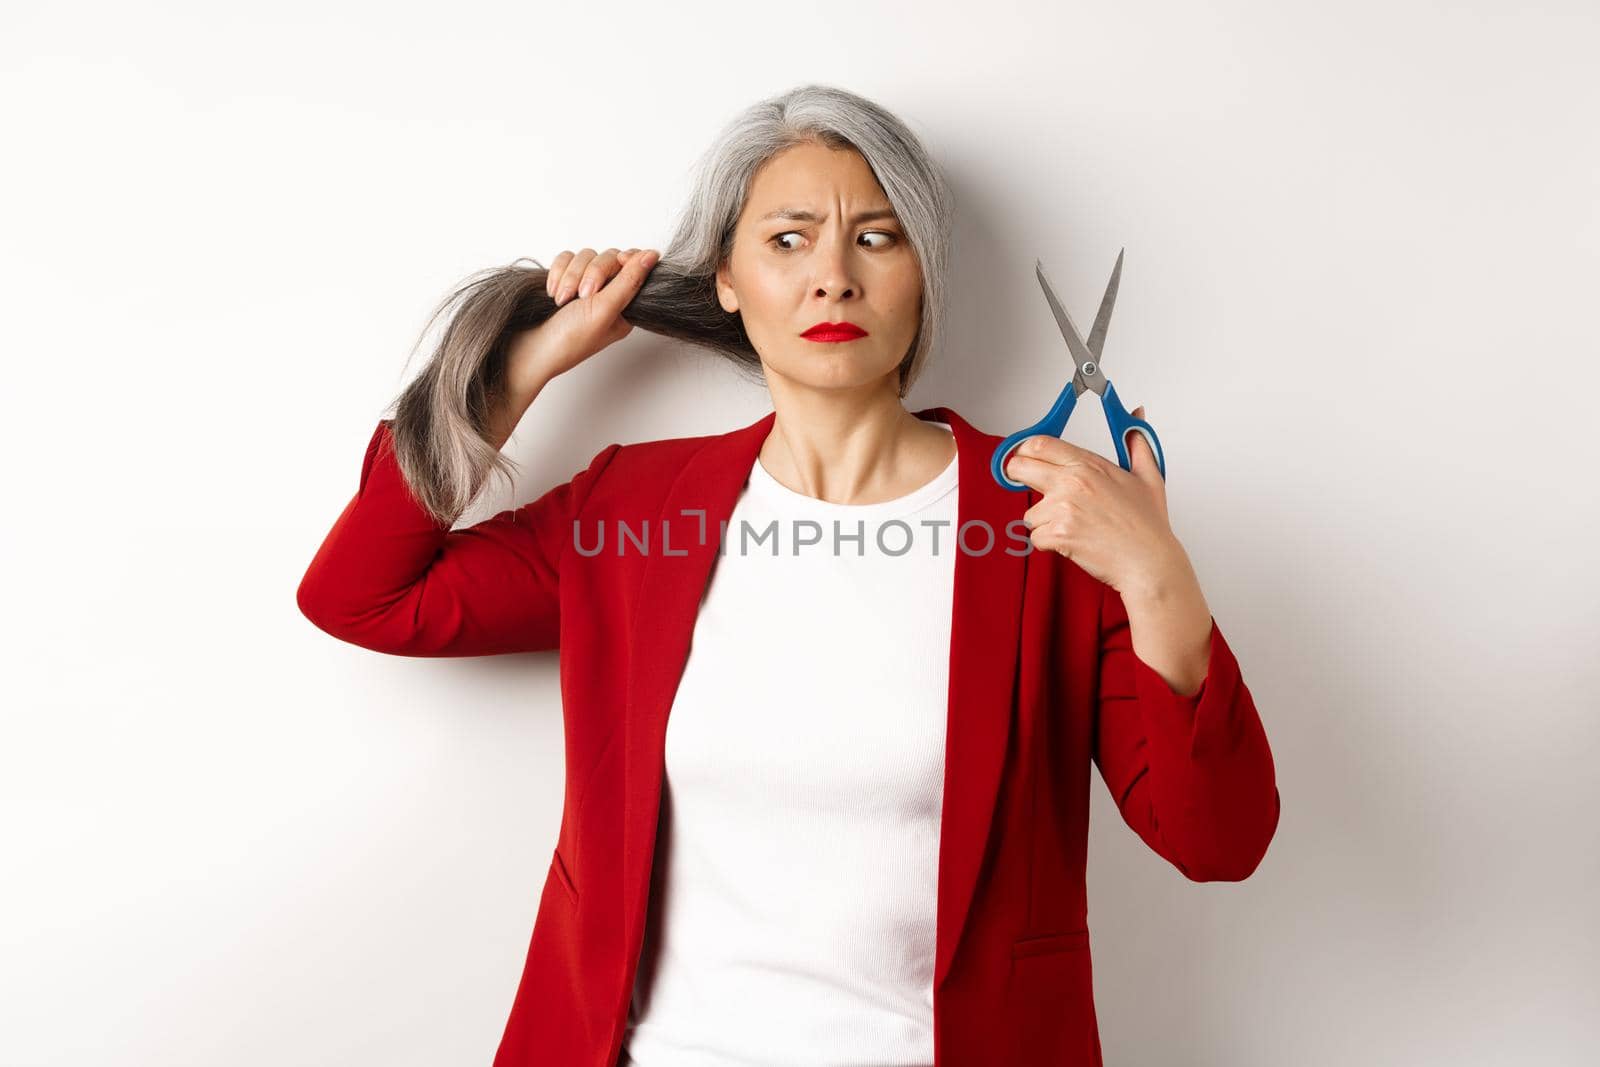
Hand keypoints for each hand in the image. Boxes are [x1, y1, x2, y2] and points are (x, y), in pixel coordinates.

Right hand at [506, 246, 660, 396]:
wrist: (530, 349)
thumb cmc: (569, 340)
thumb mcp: (605, 310)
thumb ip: (629, 281)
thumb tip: (652, 255)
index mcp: (625, 306)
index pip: (634, 267)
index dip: (626, 259)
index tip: (618, 262)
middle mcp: (607, 296)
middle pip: (608, 258)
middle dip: (591, 273)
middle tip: (580, 296)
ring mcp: (584, 287)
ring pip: (585, 256)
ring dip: (571, 275)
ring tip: (561, 299)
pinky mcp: (564, 280)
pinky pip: (565, 259)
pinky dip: (558, 272)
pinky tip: (552, 292)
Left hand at [1003, 405, 1187, 598]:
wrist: (1150, 563)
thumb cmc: (1148, 525)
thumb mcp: (1148, 475)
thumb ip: (1137, 442)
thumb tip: (1137, 415)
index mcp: (1089, 464)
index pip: (1039, 444)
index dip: (1025, 450)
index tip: (1024, 458)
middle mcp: (1072, 482)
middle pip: (1019, 467)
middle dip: (1017, 477)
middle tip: (1033, 488)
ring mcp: (1063, 508)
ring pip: (1029, 512)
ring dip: (1044, 522)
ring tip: (1075, 526)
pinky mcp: (1058, 535)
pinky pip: (1035, 537)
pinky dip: (1050, 544)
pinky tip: (1074, 542)